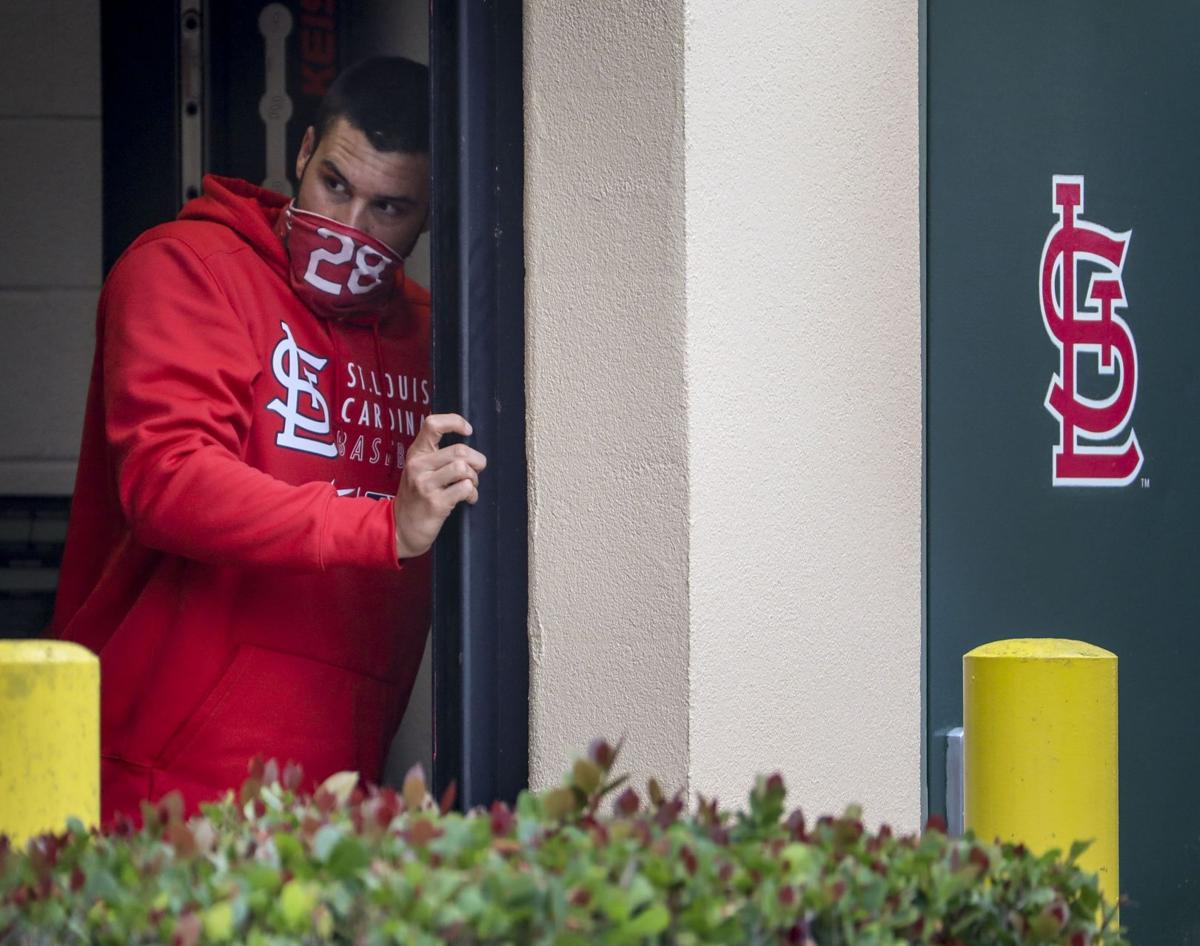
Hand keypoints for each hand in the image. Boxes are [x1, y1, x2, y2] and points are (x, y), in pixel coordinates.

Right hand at [393, 413, 486, 559]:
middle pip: (459, 451)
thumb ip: (436, 455)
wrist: (401, 527)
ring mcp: (426, 485)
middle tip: (476, 470)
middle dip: (477, 461)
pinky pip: (465, 488)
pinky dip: (472, 493)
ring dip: (474, 478)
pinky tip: (467, 498)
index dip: (455, 422)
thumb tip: (468, 448)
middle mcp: (418, 466)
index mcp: (416, 453)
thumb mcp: (418, 469)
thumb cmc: (416, 496)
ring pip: (463, 468)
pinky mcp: (436, 502)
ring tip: (470, 485)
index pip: (433, 424)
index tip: (468, 430)